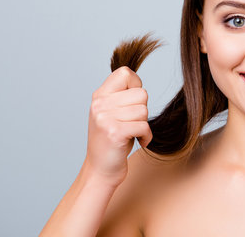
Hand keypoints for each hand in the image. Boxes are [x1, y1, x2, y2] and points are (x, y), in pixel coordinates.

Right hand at [84, 66, 151, 185]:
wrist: (100, 170)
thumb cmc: (112, 140)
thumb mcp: (112, 112)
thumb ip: (121, 95)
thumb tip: (135, 79)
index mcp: (99, 96)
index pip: (125, 73)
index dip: (136, 85)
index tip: (131, 103)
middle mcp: (99, 104)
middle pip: (141, 94)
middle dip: (142, 110)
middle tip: (131, 123)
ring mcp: (105, 118)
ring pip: (144, 110)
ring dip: (144, 125)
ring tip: (132, 133)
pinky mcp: (114, 133)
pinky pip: (144, 126)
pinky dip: (146, 136)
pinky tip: (138, 141)